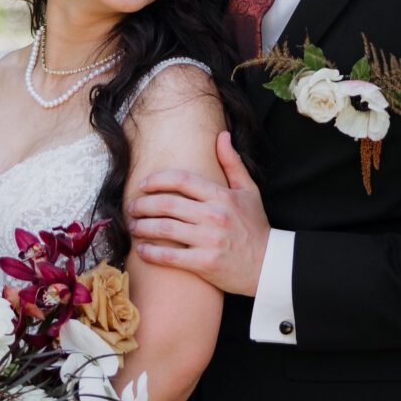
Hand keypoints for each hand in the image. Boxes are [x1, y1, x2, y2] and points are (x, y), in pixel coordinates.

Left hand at [128, 131, 268, 295]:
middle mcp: (214, 216)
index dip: (157, 180)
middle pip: (167, 204)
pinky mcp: (204, 264)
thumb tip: (222, 135)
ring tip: (132, 225)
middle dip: (143, 204)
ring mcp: (209, 240)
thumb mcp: (249, 190)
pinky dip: (151, 253)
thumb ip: (232, 162)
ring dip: (142, 226)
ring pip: (165, 229)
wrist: (269, 265)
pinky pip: (170, 257)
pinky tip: (141, 250)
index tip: (143, 184)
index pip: (181, 180)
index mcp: (222, 196)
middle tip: (131, 206)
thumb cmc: (256, 226)